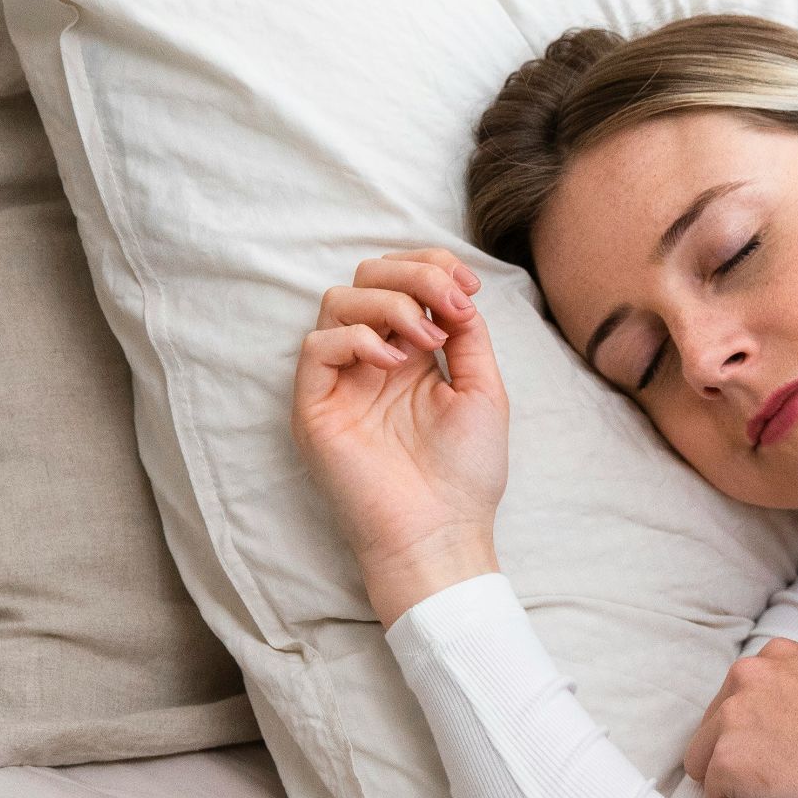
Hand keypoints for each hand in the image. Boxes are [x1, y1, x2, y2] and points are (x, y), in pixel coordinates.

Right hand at [289, 248, 509, 625]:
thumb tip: (456, 291)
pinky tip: (393, 363)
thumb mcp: (482, 389)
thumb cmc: (466, 472)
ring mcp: (342, 381)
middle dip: (413, 275)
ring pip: (338, 301)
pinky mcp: (315, 407)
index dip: (433, 267)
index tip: (469, 285)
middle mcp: (373, 360)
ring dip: (390, 304)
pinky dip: (357, 339)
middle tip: (450, 305)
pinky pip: (317, 346)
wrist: (442, 530)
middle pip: (367, 278)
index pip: (404, 281)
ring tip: (426, 340)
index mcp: (412, 354)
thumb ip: (468, 335)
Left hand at [683, 637, 797, 797]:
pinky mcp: (726, 761)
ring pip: (703, 761)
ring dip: (731, 779)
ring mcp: (731, 719)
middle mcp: (745, 678)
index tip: (777, 747)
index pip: (737, 696)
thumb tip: (795, 710)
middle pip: (713, 726)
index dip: (754, 728)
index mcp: (773, 656)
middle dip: (736, 751)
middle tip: (774, 775)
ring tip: (772, 793)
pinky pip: (714, 795)